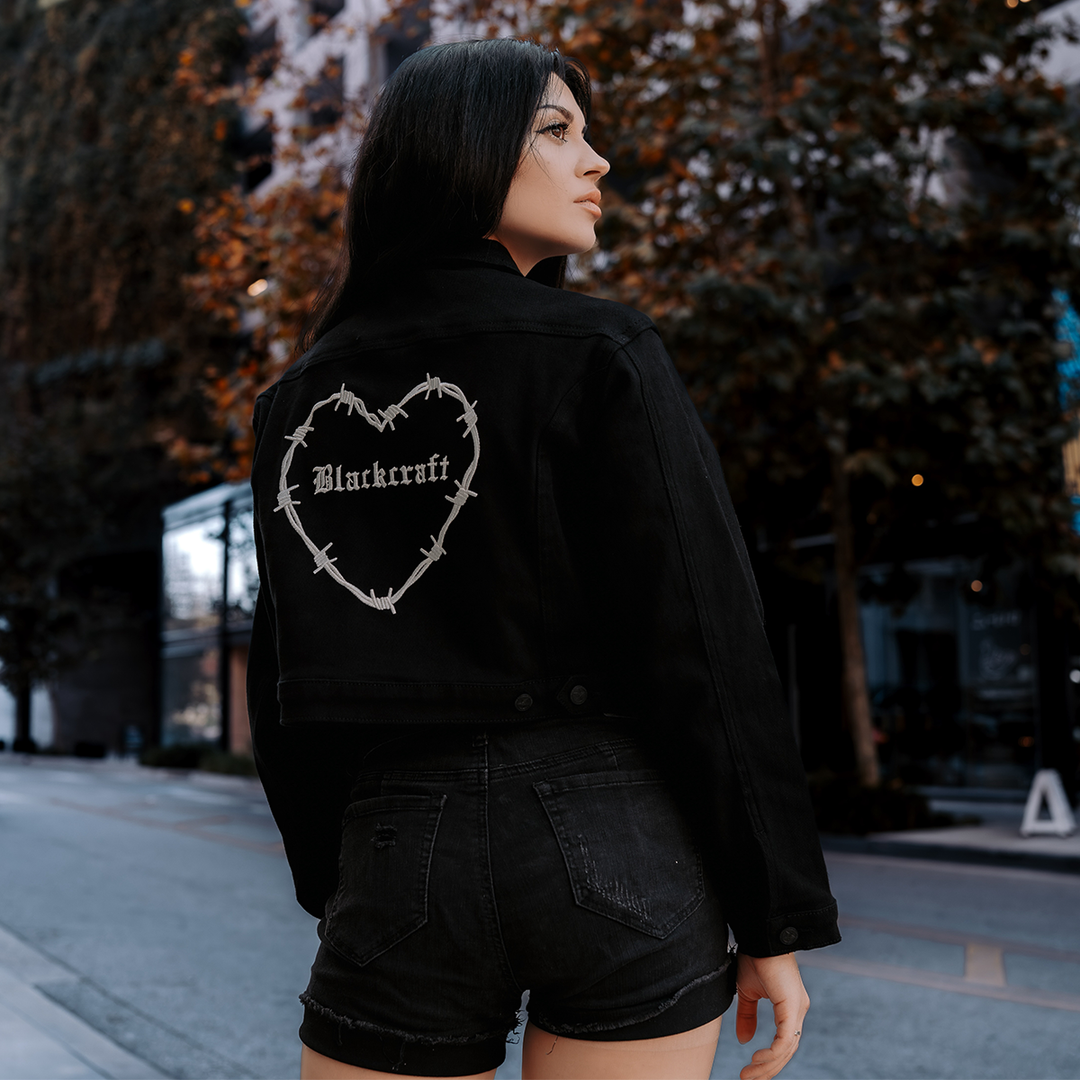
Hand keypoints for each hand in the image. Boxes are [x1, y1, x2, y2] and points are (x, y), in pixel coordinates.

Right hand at [734, 952, 809, 1079]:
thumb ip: (747, 1016)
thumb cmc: (754, 958)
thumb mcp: (747, 992)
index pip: (785, 1042)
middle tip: (748, 1079)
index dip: (770, 1059)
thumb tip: (744, 1040)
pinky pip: (785, 1040)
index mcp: (790, 1007)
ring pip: (787, 1049)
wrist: (759, 935)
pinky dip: (772, 1054)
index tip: (750, 1070)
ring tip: (749, 1074)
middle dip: (768, 1069)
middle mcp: (799, 1010)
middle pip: (787, 1050)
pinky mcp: (792, 1007)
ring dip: (767, 1066)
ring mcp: (798, 1009)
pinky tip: (757, 1060)